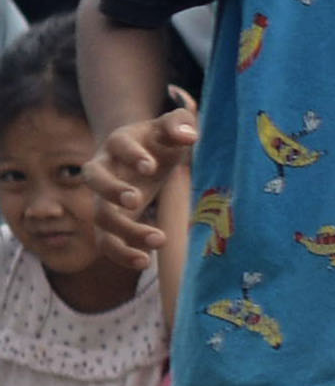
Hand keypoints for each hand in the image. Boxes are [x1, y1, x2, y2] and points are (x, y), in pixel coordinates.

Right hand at [94, 88, 198, 256]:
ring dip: (125, 231)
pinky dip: (122, 254)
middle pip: (94, 180)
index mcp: (119, 143)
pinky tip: (146, 261)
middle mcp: (103, 170)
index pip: (120, 145)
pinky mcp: (109, 222)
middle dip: (112, 190)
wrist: (141, 156)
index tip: (150, 167)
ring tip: (160, 240)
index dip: (132, 154)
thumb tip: (189, 135)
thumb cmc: (159, 141)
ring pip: (100, 217)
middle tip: (136, 200)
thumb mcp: (172, 127)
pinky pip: (106, 242)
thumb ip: (179, 123)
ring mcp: (102, 198)